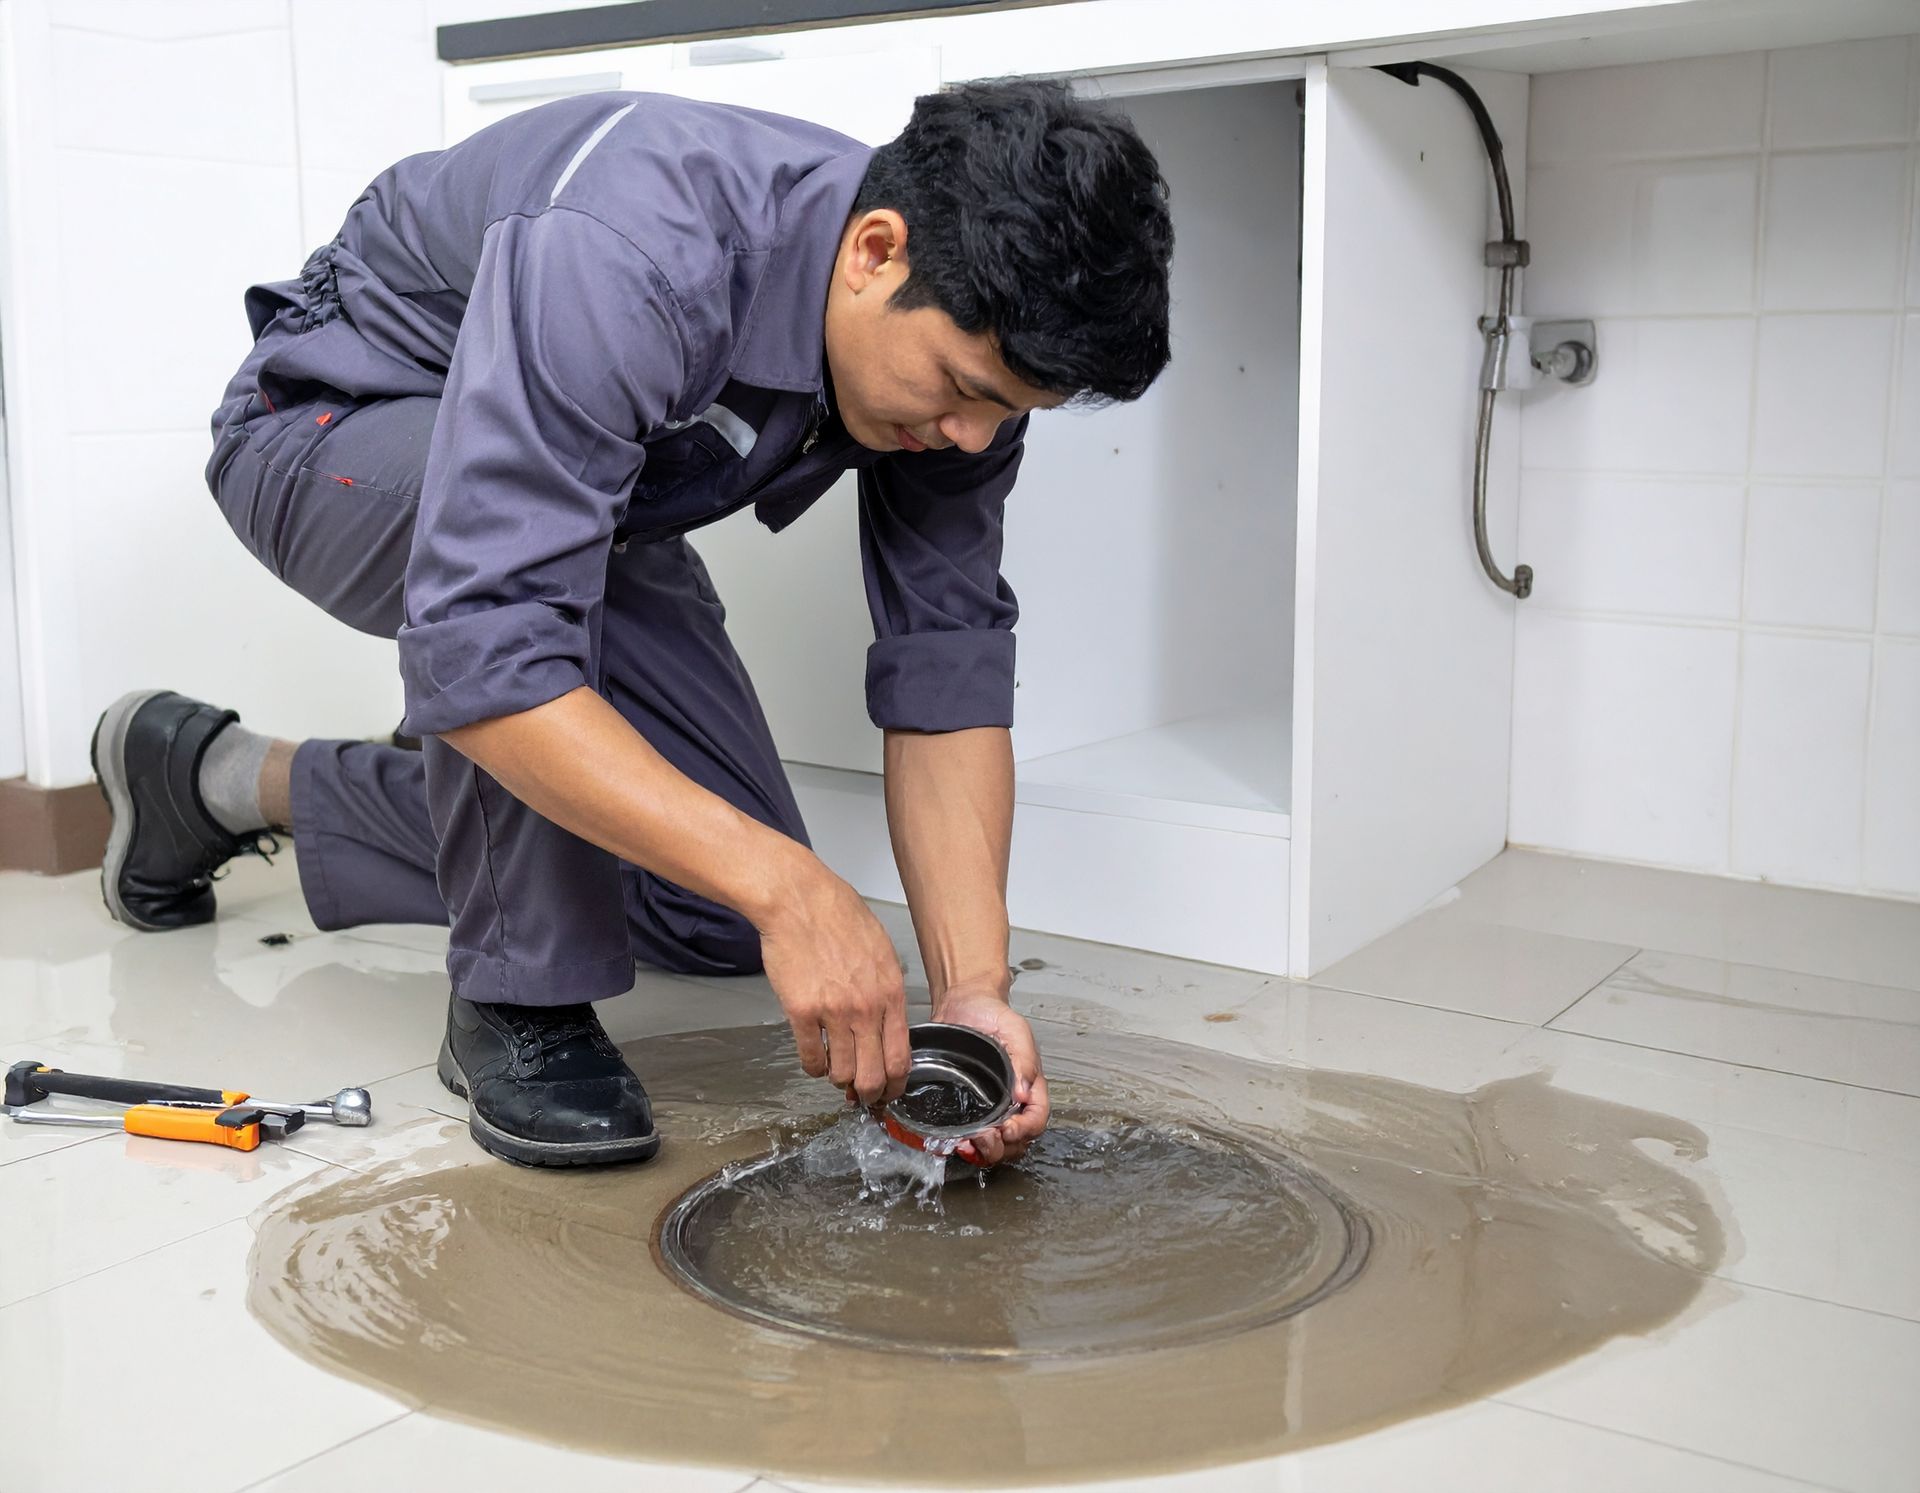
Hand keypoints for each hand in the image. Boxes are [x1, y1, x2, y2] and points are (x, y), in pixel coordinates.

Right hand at [756, 857, 912, 1106]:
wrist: (799, 900)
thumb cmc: (840, 917)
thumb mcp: (881, 950)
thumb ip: (888, 990)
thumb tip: (889, 1022)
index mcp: (891, 993)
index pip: (902, 1056)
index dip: (897, 1083)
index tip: (892, 1091)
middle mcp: (866, 1009)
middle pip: (874, 1074)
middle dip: (870, 1094)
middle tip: (864, 1097)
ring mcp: (832, 1013)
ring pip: (841, 1073)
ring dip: (839, 1081)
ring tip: (837, 1075)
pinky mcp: (800, 1012)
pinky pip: (810, 1058)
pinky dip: (813, 1067)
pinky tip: (814, 1060)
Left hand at [935, 981, 1049, 1167]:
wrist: (963, 1005)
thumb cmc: (993, 1015)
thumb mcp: (1016, 1030)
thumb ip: (1025, 1060)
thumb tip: (1024, 1093)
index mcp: (1029, 1086)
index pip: (1036, 1119)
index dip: (1024, 1130)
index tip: (1007, 1128)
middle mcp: (1012, 1102)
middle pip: (1018, 1142)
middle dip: (1003, 1147)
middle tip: (985, 1137)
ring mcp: (989, 1108)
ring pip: (997, 1146)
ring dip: (985, 1152)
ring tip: (969, 1143)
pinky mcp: (966, 1110)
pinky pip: (971, 1137)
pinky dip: (966, 1147)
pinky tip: (957, 1142)